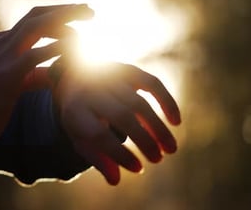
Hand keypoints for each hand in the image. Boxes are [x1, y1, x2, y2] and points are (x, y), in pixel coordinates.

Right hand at [0, 4, 93, 165]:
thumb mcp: (10, 86)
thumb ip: (31, 76)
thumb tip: (52, 74)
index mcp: (1, 44)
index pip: (32, 19)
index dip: (57, 14)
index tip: (79, 15)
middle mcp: (1, 44)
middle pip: (37, 15)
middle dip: (65, 10)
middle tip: (90, 10)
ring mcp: (1, 57)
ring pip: (36, 26)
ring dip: (64, 21)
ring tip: (88, 22)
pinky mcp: (5, 75)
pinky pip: (35, 55)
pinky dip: (57, 49)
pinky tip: (75, 51)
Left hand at [53, 62, 180, 184]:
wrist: (74, 78)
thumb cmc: (81, 116)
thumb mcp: (80, 137)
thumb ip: (97, 158)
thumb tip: (116, 181)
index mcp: (75, 109)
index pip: (98, 134)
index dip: (119, 153)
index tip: (138, 168)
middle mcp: (91, 90)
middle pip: (121, 116)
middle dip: (143, 140)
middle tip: (158, 159)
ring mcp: (110, 76)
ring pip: (138, 103)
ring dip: (157, 127)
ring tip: (170, 149)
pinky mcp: (127, 70)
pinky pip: (151, 83)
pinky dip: (166, 101)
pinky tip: (176, 121)